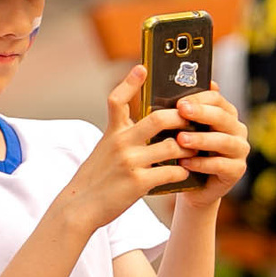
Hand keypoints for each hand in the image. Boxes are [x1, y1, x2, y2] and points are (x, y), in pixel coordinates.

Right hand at [57, 67, 192, 230]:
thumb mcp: (103, 150)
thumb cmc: (96, 179)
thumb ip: (122, 136)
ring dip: (188, 147)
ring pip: (171, 146)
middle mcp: (120, 143)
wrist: (79, 208)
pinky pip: (171, 171)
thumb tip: (149, 127)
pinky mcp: (138, 183)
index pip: (117, 100)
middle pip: (158, 119)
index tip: (142, 68)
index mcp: (112, 133)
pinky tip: (186, 172)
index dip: (129, 82)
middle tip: (194, 117)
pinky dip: (182, 171)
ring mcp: (130, 163)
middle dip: (181, 117)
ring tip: (196, 148)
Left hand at [169, 88, 249, 206]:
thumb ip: (181, 114)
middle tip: (181, 111)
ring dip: (201, 139)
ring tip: (181, 139)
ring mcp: (240, 150)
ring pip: (223, 141)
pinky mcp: (237, 170)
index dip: (198, 99)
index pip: (216, 99)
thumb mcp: (183, 131)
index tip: (179, 102)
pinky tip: (185, 163)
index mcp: (225, 114)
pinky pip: (221, 165)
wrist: (192, 186)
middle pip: (222, 117)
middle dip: (200, 113)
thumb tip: (167, 92)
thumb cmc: (186, 153)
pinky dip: (202, 164)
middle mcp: (237, 130)